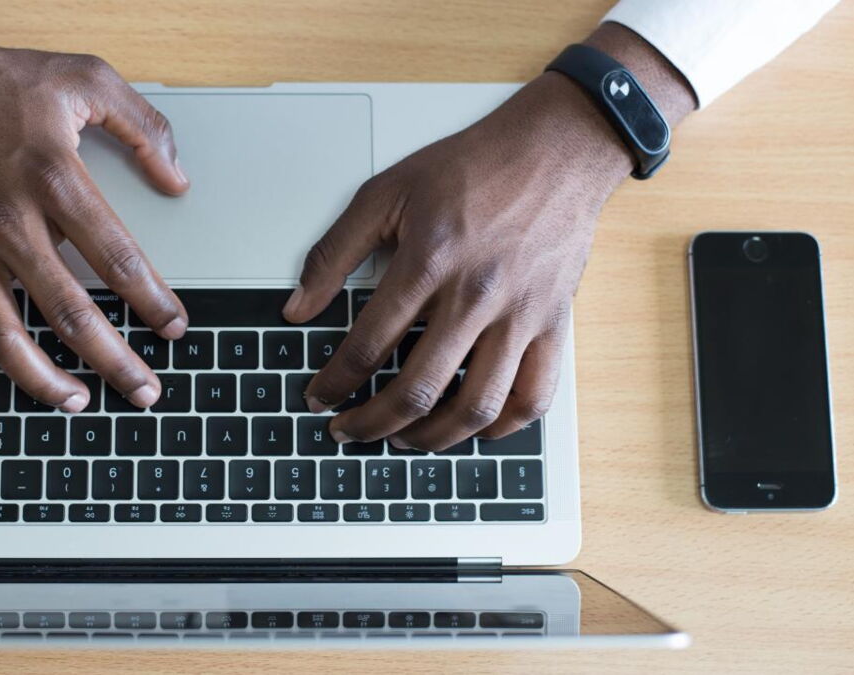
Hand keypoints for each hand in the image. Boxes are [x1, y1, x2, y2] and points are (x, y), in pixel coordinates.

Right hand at [0, 0, 188, 431]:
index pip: (117, 257)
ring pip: (6, 335)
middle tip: (146, 392)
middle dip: (114, 360)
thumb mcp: (84, 78)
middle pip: (70, 312)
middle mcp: (9, 222)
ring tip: (80, 404)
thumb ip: (142, 126)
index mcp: (54, 178)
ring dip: (44, 381)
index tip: (175, 327)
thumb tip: (178, 179)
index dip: (152, 300)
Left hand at [284, 74, 635, 450]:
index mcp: (428, 263)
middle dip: (371, 424)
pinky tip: (473, 428)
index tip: (319, 397)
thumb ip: (334, 252)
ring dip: (432, 438)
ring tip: (404, 439)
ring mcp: (520, 316)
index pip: (368, 345)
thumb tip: (297, 307)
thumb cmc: (472, 168)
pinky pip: (533, 397)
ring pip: (476, 407)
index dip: (334, 382)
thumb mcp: (385, 192)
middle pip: (417, 389)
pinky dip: (501, 427)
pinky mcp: (554, 325)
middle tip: (348, 431)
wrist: (556, 150)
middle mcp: (476, 296)